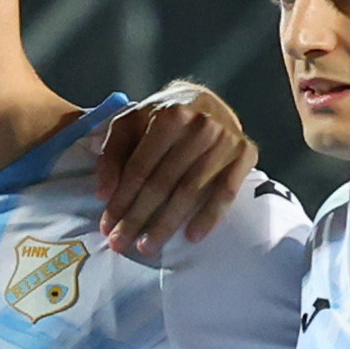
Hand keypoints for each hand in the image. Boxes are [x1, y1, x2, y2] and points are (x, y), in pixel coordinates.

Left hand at [94, 83, 257, 260]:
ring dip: (167, 224)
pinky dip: (209, 216)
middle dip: (138, 217)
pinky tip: (192, 236)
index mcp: (170, 115)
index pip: (140, 167)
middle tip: (121, 243)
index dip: (121, 199)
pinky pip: (226, 192)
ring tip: (148, 246)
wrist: (203, 102)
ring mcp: (226, 140)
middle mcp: (201, 125)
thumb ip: (112, 153)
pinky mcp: (246, 153)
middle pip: (163, 183)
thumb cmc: (161, 118)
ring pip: (191, 191)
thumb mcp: (130, 124)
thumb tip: (104, 192)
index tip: (107, 226)